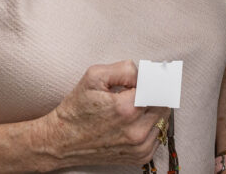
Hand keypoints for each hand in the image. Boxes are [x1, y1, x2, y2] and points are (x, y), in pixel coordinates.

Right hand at [40, 60, 168, 166]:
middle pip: (164, 103)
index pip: (160, 88)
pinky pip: (158, 135)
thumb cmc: (76, 108)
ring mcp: (139, 146)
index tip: (152, 76)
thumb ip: (124, 69)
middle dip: (155, 93)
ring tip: (134, 106)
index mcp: (127, 108)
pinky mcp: (139, 157)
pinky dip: (150, 126)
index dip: (155, 79)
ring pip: (163, 119)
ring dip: (153, 109)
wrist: (61, 142)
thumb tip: (146, 73)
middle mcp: (136, 130)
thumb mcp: (94, 76)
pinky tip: (134, 121)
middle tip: (139, 90)